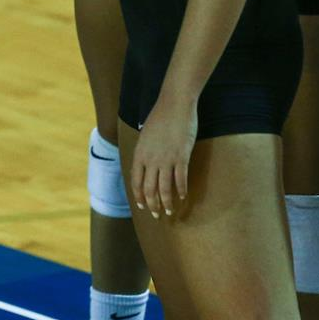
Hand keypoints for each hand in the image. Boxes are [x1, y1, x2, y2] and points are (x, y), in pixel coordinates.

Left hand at [129, 102, 195, 218]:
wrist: (174, 104)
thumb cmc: (161, 117)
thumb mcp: (146, 135)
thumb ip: (145, 151)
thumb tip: (146, 163)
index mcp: (139, 154)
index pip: (136, 181)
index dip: (139, 196)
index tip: (142, 205)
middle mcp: (150, 159)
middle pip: (149, 189)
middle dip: (152, 205)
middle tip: (156, 215)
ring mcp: (166, 159)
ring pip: (164, 189)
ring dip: (166, 203)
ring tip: (170, 211)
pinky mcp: (181, 157)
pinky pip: (180, 180)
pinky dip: (181, 191)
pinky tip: (183, 197)